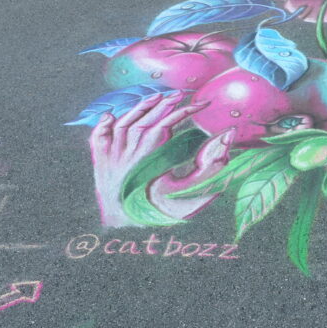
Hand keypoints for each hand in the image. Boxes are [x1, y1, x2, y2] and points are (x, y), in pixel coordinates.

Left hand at [88, 92, 231, 226]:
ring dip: (141, 108)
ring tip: (158, 97)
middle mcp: (129, 156)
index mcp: (150, 161)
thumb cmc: (163, 214)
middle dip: (165, 104)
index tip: (202, 104)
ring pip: (124, 124)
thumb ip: (211, 167)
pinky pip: (99, 138)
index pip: (166, 125)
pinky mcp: (101, 165)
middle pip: (145, 120)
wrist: (127, 233)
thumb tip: (227, 138)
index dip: (185, 111)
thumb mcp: (192, 194)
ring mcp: (112, 159)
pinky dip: (104, 124)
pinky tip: (111, 115)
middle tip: (182, 94)